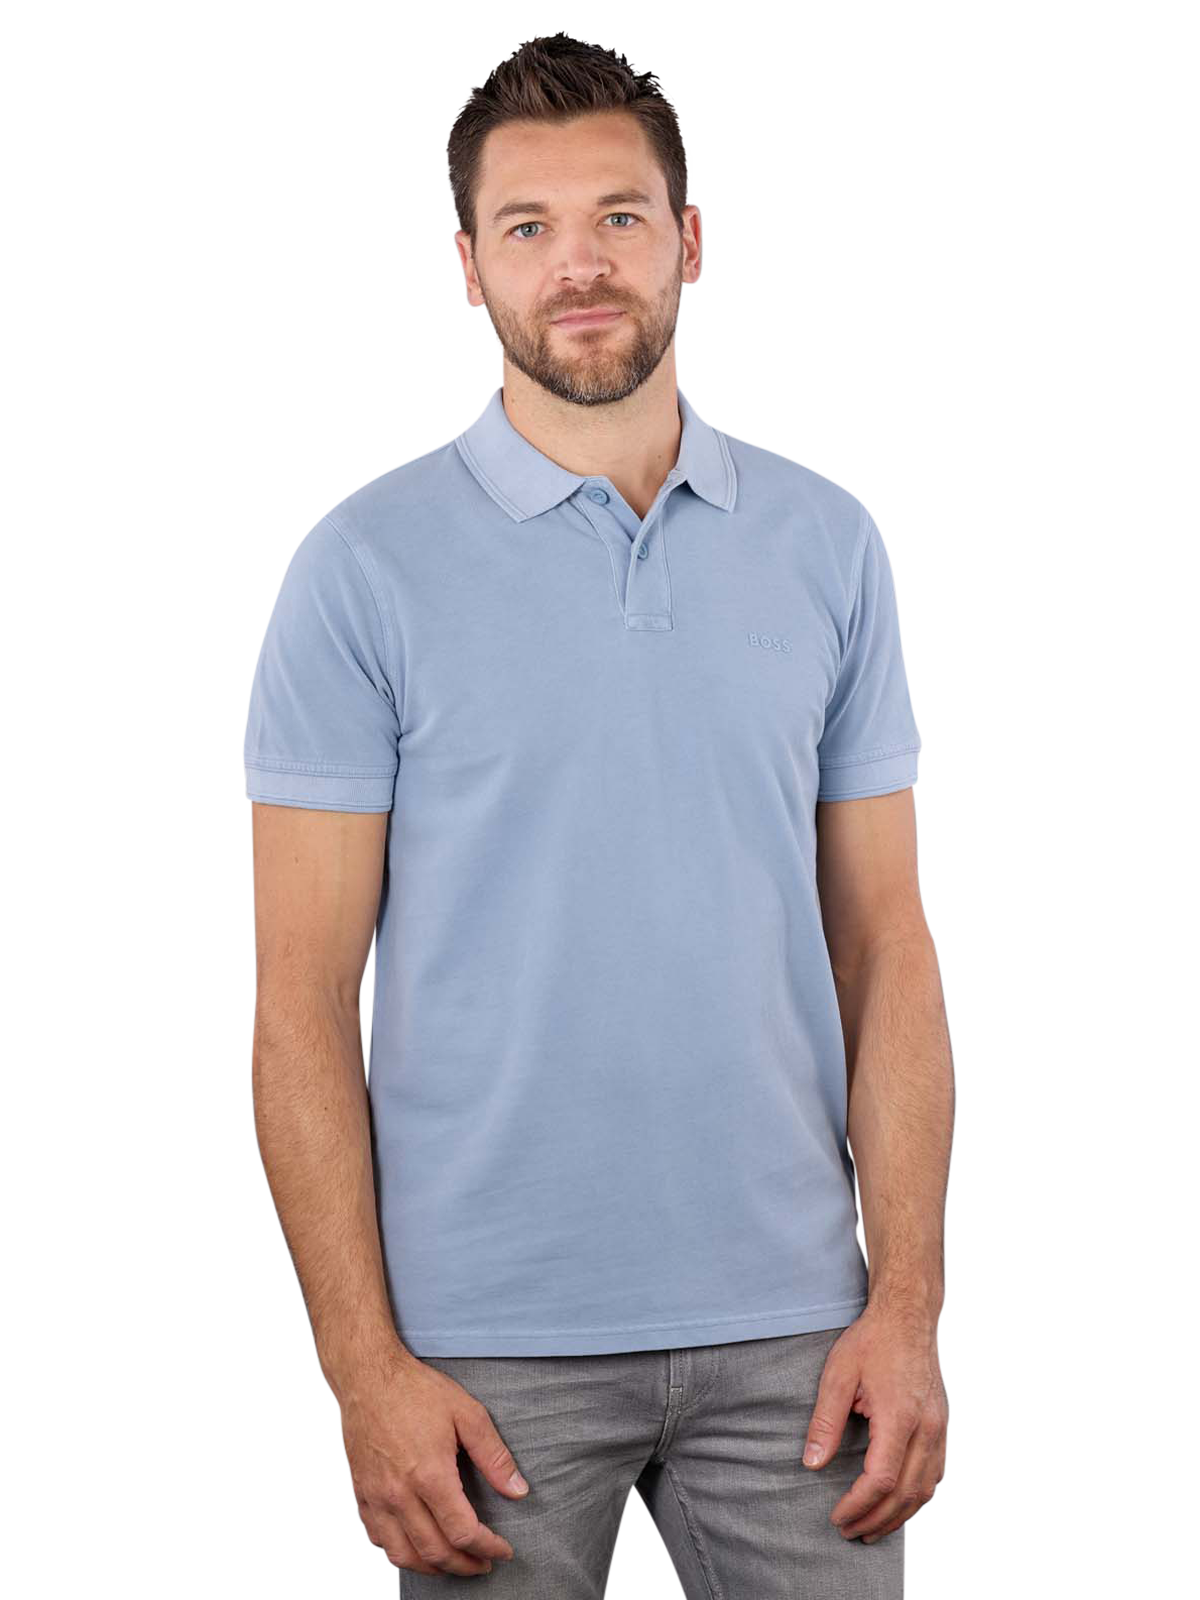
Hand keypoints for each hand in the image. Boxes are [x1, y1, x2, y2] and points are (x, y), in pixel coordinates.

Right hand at [339, 1345, 528, 1577]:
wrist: (368, 1376)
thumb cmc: (416, 1391)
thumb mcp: (467, 1413)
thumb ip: (494, 1456)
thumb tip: (518, 1490)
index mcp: (429, 1475)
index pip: (463, 1532)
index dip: (488, 1548)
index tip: (503, 1550)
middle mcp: (399, 1493)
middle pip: (435, 1552)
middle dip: (465, 1565)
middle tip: (483, 1563)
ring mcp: (376, 1497)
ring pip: (403, 1555)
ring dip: (432, 1568)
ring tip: (454, 1563)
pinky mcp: (361, 1493)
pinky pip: (379, 1538)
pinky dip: (400, 1552)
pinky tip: (416, 1545)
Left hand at [801, 1302, 945, 1543]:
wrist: (907, 1317)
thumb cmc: (872, 1341)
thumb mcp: (838, 1374)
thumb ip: (825, 1421)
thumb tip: (812, 1464)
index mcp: (900, 1416)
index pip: (881, 1478)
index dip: (858, 1504)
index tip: (837, 1517)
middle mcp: (926, 1428)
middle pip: (905, 1493)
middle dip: (876, 1520)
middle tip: (848, 1532)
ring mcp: (938, 1429)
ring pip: (924, 1489)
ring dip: (898, 1516)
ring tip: (870, 1529)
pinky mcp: (940, 1427)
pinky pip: (933, 1475)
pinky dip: (915, 1496)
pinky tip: (896, 1504)